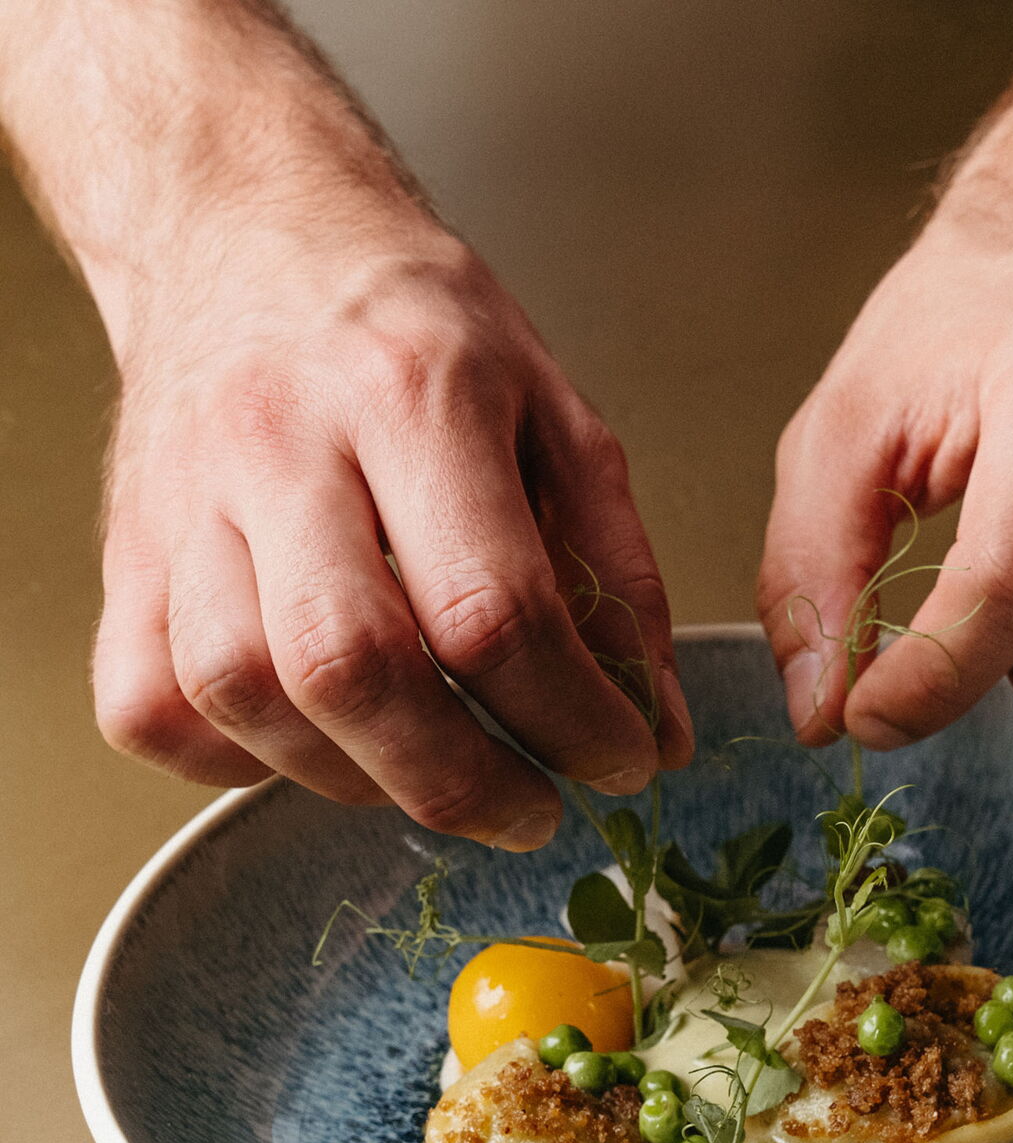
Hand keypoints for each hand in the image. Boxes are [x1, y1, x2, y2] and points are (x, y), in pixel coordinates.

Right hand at [96, 232, 691, 846]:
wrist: (244, 230)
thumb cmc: (411, 328)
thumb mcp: (556, 416)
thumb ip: (617, 580)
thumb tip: (659, 736)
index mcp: (411, 393)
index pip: (492, 608)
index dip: (570, 719)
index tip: (621, 762)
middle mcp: (279, 442)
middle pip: (353, 668)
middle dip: (461, 781)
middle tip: (531, 812)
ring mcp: (182, 501)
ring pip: (242, 695)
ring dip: (355, 777)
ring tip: (431, 768)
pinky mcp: (123, 554)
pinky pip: (153, 706)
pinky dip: (236, 760)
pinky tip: (314, 737)